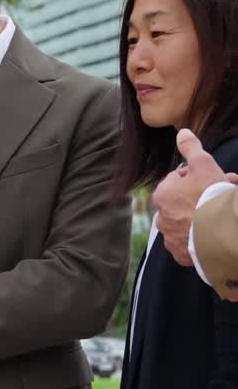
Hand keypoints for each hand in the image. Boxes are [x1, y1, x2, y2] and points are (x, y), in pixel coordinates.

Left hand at [153, 129, 237, 265]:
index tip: (214, 179)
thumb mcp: (203, 165)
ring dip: (204, 216)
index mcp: (162, 195)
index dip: (199, 177)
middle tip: (225, 193)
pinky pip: (192, 242)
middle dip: (204, 196)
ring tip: (223, 214)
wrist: (220, 233)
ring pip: (189, 222)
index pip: (180, 180)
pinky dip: (203, 236)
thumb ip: (191, 148)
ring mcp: (171, 238)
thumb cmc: (210, 195)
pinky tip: (217, 231)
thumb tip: (182, 133)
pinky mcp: (182, 255)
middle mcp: (161, 218)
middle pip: (185, 202)